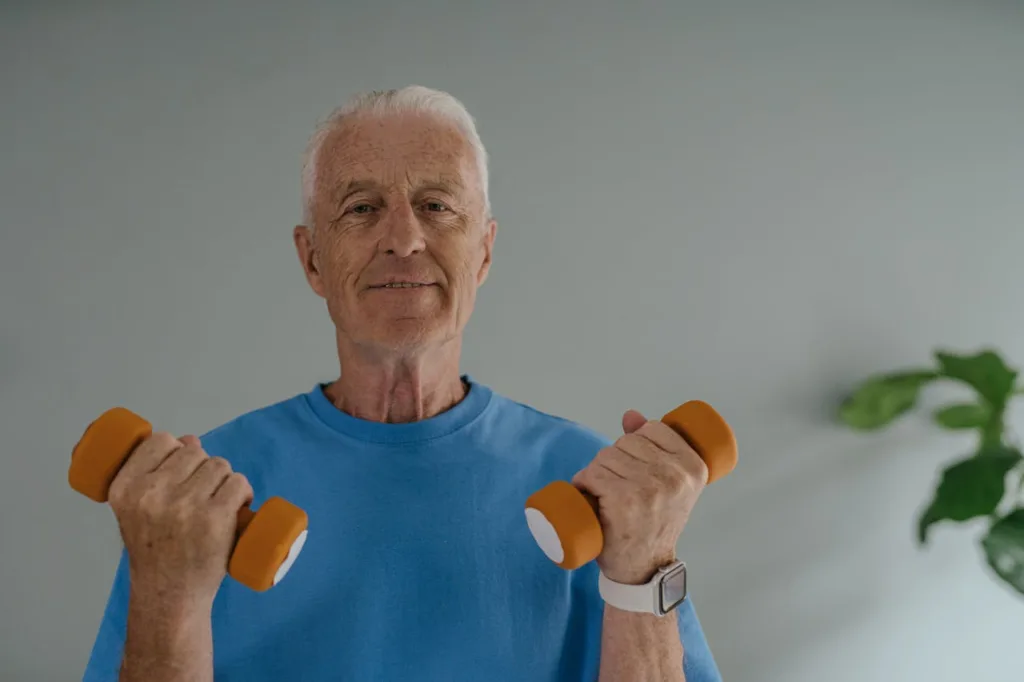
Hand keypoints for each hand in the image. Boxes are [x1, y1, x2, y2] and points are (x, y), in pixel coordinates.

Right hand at [107, 432, 252, 608]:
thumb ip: (154, 474)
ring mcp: (184, 505)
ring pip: (219, 465)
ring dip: (225, 481)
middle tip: (202, 496)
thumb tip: (190, 439)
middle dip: (203, 468)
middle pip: (194, 452)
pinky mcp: (214, 518)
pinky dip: (244, 492)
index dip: (176, 450)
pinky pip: (238, 483)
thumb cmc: (156, 550)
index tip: (181, 471)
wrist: (169, 595)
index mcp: (125, 488)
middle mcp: (151, 494)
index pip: (158, 440)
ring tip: (218, 504)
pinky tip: (238, 506)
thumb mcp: (137, 511)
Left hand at [572, 409, 707, 584]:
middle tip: (617, 487)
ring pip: (606, 457)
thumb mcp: (668, 483)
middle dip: (613, 460)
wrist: (644, 568)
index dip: (636, 443)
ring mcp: (650, 487)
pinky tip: (589, 497)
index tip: (636, 467)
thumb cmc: (654, 522)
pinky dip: (583, 483)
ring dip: (596, 473)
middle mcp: (676, 476)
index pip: (653, 429)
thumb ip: (655, 445)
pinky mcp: (624, 500)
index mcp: (694, 466)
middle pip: (626, 442)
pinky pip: (592, 474)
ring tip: (605, 495)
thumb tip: (631, 415)